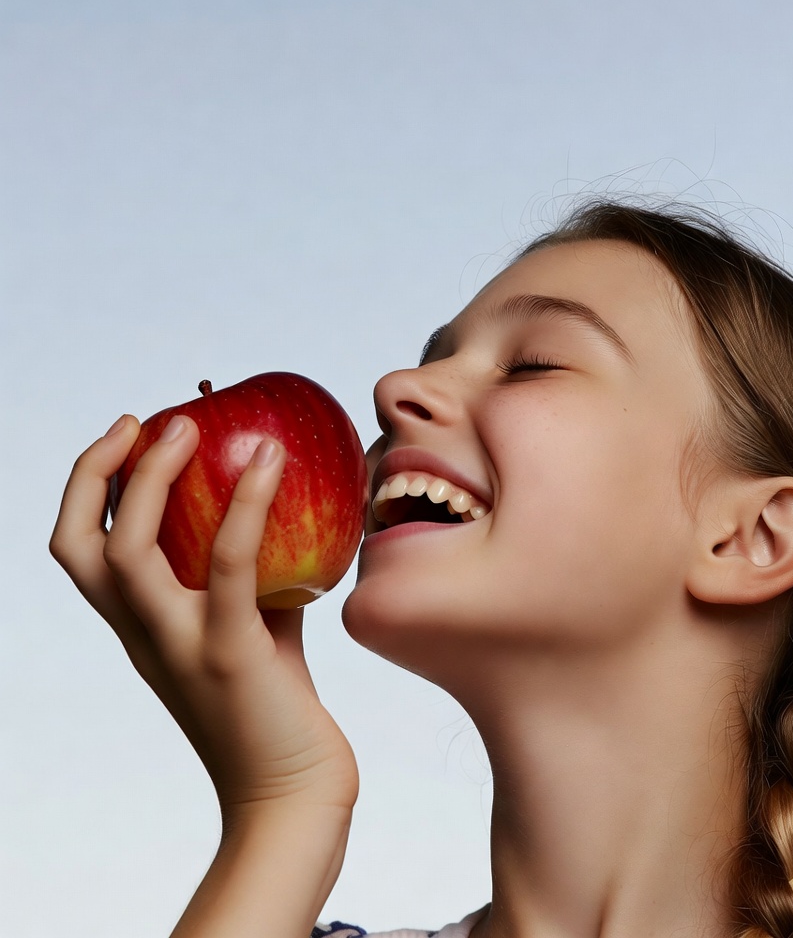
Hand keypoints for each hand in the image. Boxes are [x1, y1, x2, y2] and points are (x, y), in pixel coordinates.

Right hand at [50, 412, 357, 816]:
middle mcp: (143, 634)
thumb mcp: (256, 627)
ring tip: (189, 426)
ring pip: (127, 552)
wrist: (292, 795)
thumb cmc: (276, 706)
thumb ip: (257, 575)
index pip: (83, 550)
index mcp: (141, 627)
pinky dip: (245, 504)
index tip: (133, 434)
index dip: (92, 486)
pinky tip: (272, 461)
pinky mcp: (229, 651)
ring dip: (151, 478)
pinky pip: (229, 565)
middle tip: (144, 420)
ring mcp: (179, 644)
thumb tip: (286, 509)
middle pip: (77, 545)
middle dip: (96, 472)